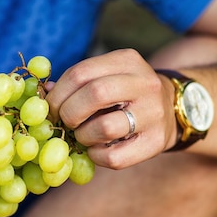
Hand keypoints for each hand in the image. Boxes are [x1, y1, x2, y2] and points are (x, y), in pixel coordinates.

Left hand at [46, 49, 177, 168]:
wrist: (173, 110)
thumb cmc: (126, 94)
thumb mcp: (107, 76)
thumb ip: (76, 83)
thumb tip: (42, 94)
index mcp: (127, 60)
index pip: (81, 72)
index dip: (58, 93)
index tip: (50, 108)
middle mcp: (145, 83)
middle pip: (94, 95)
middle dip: (69, 113)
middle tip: (64, 122)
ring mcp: (153, 113)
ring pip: (105, 127)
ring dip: (82, 136)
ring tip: (82, 135)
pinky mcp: (155, 142)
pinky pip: (115, 156)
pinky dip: (96, 156)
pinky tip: (95, 150)